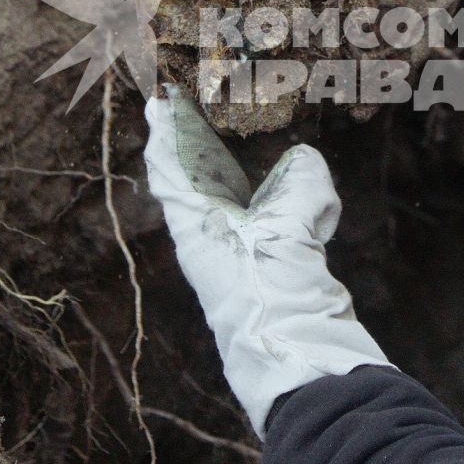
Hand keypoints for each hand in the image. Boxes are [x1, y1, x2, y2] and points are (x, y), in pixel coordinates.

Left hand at [143, 88, 391, 434]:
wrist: (302, 369)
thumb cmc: (278, 302)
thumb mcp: (291, 229)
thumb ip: (300, 183)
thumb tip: (305, 159)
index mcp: (196, 230)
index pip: (169, 168)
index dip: (164, 129)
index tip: (158, 94)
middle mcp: (208, 242)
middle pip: (192, 180)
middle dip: (194, 142)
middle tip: (196, 104)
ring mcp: (236, 259)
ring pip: (227, 200)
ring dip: (233, 168)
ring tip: (241, 132)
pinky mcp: (267, 272)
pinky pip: (263, 220)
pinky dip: (273, 196)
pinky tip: (296, 185)